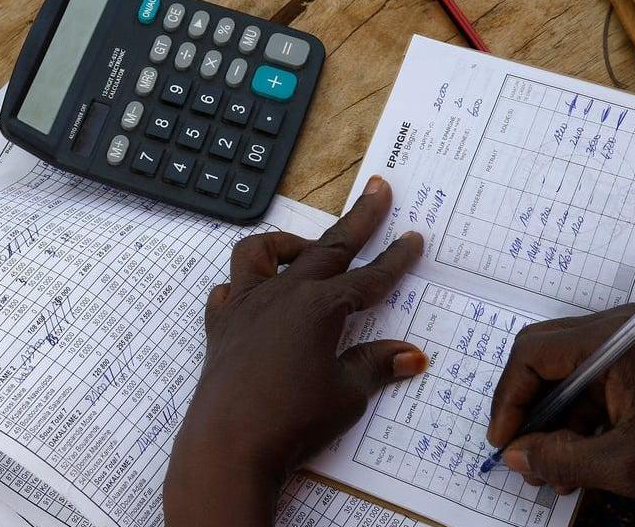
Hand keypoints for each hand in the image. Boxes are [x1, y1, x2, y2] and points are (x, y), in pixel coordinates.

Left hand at [165, 176, 428, 525]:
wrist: (228, 444)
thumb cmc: (293, 421)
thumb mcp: (346, 395)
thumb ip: (375, 366)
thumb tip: (412, 355)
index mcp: (320, 307)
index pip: (369, 278)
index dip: (395, 259)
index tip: (414, 238)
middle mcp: (282, 295)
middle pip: (326, 248)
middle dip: (358, 220)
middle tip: (378, 190)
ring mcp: (246, 307)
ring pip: (259, 253)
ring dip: (285, 243)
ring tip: (302, 250)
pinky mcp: (220, 327)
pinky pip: (229, 291)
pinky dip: (243, 286)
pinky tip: (254, 298)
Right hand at [487, 306, 634, 502]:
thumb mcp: (626, 464)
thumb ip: (562, 459)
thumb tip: (513, 456)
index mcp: (613, 340)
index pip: (533, 355)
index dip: (510, 400)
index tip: (502, 442)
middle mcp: (614, 331)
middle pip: (541, 360)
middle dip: (526, 411)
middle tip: (516, 453)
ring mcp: (623, 347)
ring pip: (560, 378)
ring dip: (549, 424)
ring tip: (546, 473)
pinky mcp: (632, 368)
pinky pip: (585, 389)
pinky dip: (572, 424)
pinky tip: (571, 464)